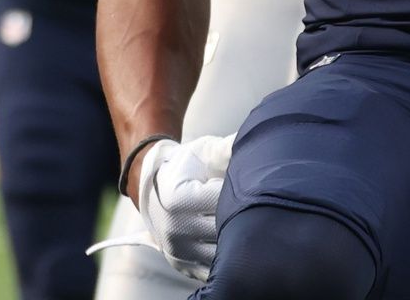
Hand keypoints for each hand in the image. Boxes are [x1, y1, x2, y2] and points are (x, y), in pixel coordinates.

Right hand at [136, 134, 234, 280]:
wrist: (154, 186)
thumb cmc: (185, 165)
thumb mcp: (203, 151)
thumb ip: (228, 149)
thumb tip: (255, 142)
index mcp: (178, 199)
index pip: (224, 201)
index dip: (238, 190)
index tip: (238, 182)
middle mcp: (174, 229)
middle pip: (225, 228)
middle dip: (241, 213)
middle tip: (248, 201)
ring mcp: (177, 251)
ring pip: (222, 251)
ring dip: (236, 236)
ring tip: (239, 218)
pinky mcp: (182, 265)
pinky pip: (213, 267)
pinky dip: (225, 255)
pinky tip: (230, 238)